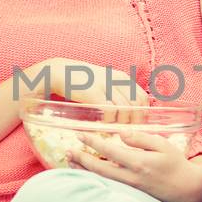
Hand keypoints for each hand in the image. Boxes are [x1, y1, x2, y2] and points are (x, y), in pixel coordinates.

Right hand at [36, 58, 150, 121]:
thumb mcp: (104, 80)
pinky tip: (103, 123)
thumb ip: (117, 91)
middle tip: (125, 130)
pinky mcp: (94, 93)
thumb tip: (129, 111)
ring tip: (113, 128)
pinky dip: (109, 121)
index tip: (136, 123)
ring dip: (121, 123)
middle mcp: (116, 80)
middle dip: (134, 121)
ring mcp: (106, 86)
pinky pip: (110, 112)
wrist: (60, 72)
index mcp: (121, 77)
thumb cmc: (82, 80)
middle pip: (136, 105)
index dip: (142, 113)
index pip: (142, 97)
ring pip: (125, 110)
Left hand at [70, 131, 201, 201]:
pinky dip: (96, 178)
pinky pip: (109, 185)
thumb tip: (120, 133)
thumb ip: (140, 138)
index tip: (80, 135)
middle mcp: (132, 177)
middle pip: (100, 169)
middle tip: (68, 150)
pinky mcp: (131, 194)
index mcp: (139, 162)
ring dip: (85, 171)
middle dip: (82, 159)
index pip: (109, 151)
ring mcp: (130, 188)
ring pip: (102, 179)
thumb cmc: (175, 163)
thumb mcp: (162, 144)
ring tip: (71, 162)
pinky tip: (88, 173)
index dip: (92, 143)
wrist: (187, 187)